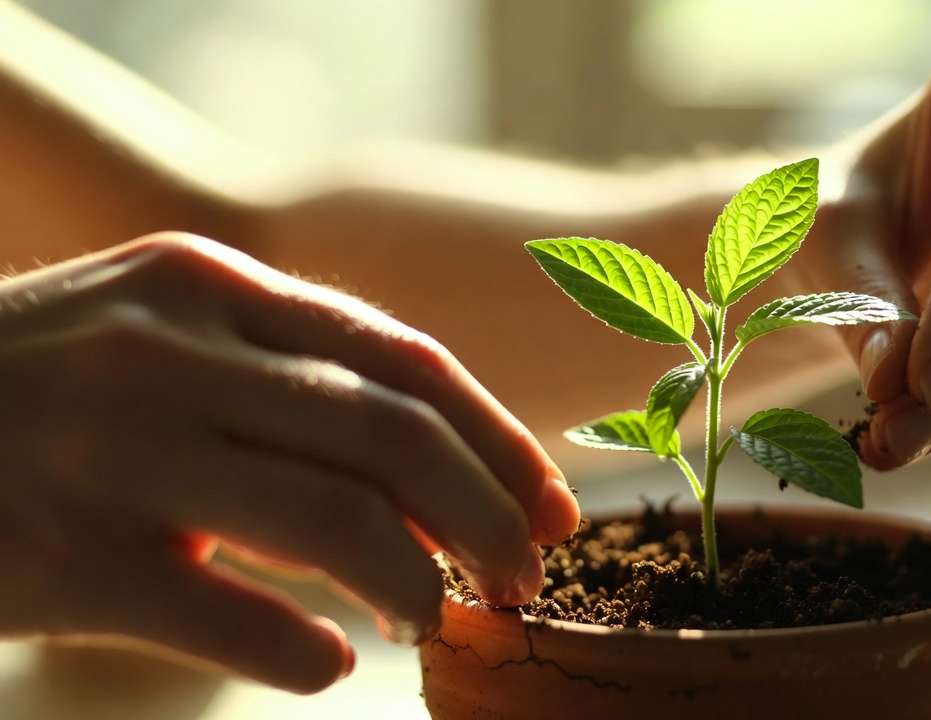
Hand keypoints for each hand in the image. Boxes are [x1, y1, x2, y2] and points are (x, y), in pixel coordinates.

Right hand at [0, 233, 578, 692]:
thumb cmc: (36, 392)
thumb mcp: (157, 335)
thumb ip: (281, 371)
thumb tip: (434, 458)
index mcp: (207, 287)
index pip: (404, 359)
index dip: (500, 439)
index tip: (554, 503)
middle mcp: (168, 352)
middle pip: (394, 436)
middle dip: (489, 515)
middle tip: (523, 578)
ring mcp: (113, 452)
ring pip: (335, 523)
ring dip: (418, 584)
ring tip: (438, 621)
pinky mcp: (61, 556)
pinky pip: (227, 618)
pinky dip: (304, 652)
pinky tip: (329, 664)